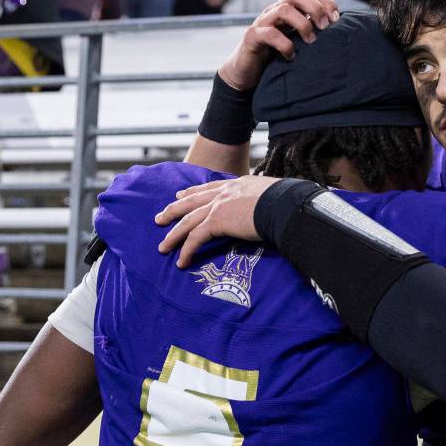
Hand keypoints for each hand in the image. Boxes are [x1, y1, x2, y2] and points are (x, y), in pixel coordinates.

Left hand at [155, 176, 282, 267]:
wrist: (283, 204)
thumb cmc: (286, 201)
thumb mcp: (273, 195)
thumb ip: (265, 200)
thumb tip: (274, 207)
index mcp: (236, 184)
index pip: (208, 188)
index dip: (192, 192)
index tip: (180, 194)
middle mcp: (223, 192)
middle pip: (190, 201)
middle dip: (173, 210)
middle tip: (160, 218)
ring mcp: (218, 206)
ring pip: (187, 220)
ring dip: (174, 235)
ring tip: (163, 247)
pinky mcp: (217, 221)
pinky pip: (195, 238)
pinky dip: (186, 250)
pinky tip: (181, 261)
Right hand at [216, 0, 339, 90]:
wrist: (246, 72)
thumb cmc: (276, 56)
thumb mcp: (298, 41)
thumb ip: (313, 33)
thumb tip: (342, 33)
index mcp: (289, 10)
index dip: (325, 1)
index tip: (336, 20)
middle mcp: (275, 11)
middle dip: (315, 8)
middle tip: (324, 28)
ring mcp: (262, 23)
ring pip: (283, 9)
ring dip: (302, 24)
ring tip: (311, 41)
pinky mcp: (252, 38)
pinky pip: (269, 34)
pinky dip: (284, 44)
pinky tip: (292, 56)